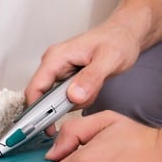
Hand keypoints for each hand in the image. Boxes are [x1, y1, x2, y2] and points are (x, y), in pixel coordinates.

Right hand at [24, 19, 141, 111]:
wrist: (126, 35)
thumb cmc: (118, 40)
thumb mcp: (109, 59)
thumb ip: (91, 78)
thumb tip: (73, 95)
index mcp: (56, 57)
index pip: (35, 88)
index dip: (36, 110)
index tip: (44, 127)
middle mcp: (54, 64)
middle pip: (42, 96)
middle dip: (62, 106)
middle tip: (82, 103)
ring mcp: (60, 72)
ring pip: (56, 99)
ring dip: (74, 103)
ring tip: (94, 89)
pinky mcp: (67, 78)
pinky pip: (66, 97)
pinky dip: (80, 99)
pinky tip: (93, 89)